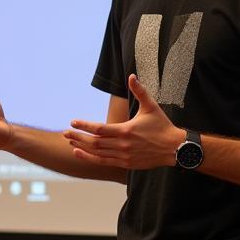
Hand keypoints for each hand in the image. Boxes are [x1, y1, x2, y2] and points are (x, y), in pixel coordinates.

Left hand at [64, 75, 181, 169]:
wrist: (174, 148)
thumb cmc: (162, 125)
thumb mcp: (151, 106)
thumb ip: (139, 91)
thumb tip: (131, 76)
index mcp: (126, 131)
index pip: (99, 129)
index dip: (84, 126)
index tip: (73, 122)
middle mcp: (122, 145)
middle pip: (94, 142)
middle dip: (78, 136)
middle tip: (65, 132)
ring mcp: (123, 156)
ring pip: (97, 153)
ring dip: (82, 147)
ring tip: (70, 141)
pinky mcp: (125, 163)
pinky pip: (103, 162)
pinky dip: (90, 158)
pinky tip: (80, 153)